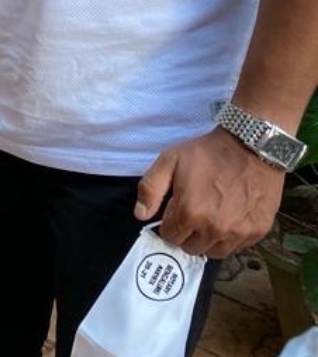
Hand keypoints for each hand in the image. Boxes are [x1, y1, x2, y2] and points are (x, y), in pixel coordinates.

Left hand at [136, 127, 284, 256]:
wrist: (251, 146)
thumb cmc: (208, 153)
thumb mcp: (169, 161)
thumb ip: (150, 189)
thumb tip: (141, 215)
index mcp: (190, 213)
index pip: (169, 236)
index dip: (169, 223)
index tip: (175, 210)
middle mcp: (214, 229)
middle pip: (190, 247)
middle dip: (186, 233)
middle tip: (191, 214)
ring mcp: (239, 233)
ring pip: (213, 251)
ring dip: (206, 240)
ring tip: (208, 219)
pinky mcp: (257, 232)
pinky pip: (236, 247)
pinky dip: (228, 238)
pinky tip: (228, 219)